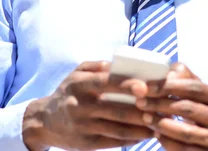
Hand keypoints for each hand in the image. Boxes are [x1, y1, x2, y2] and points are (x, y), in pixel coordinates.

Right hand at [22, 61, 154, 150]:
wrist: (44, 121)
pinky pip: (114, 141)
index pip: (107, 83)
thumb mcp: (77, 73)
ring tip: (160, 123)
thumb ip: (98, 65)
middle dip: (143, 110)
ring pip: (119, 128)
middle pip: (117, 109)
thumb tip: (122, 63)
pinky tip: (146, 134)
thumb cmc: (69, 91)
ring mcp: (83, 126)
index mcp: (80, 84)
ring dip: (142, 127)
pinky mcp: (86, 143)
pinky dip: (133, 138)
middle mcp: (80, 106)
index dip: (128, 85)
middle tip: (163, 107)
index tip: (147, 87)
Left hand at [135, 63, 207, 150]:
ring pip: (185, 132)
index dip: (170, 86)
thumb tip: (166, 74)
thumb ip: (184, 77)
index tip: (148, 87)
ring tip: (146, 117)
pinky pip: (184, 150)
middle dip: (160, 104)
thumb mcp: (198, 92)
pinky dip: (167, 142)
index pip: (195, 88)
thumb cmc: (201, 110)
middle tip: (140, 102)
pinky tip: (156, 134)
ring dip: (161, 124)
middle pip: (188, 109)